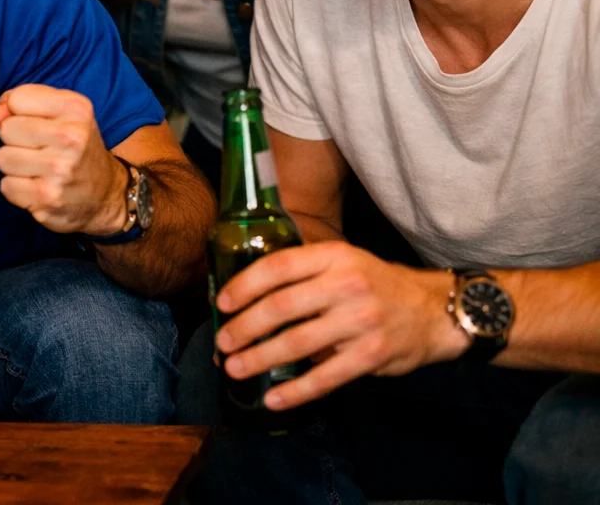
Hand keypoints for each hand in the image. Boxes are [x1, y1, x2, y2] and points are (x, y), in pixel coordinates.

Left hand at [0, 85, 128, 235]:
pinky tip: (36, 186)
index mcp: (76, 109)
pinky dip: (16, 188)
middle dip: (15, 139)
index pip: (18, 99)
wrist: (106, 194)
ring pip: (2, 158)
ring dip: (14, 165)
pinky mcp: (48, 198)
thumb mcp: (59, 111)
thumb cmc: (75, 146)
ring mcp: (60, 170)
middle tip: (38, 148)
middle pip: (7, 129)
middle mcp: (71, 137)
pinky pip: (6, 186)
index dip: (16, 111)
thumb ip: (19, 101)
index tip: (32, 122)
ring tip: (36, 168)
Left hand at [214, 242, 467, 409]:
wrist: (433, 310)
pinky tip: (273, 398)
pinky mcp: (372, 355)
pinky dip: (296, 391)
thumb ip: (303, 273)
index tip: (221, 302)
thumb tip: (245, 298)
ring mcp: (361, 321)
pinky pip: (326, 378)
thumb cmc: (374, 284)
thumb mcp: (342, 262)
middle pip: (282, 307)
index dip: (244, 285)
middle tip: (221, 343)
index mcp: (334, 257)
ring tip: (235, 368)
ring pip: (298, 343)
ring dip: (260, 358)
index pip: (279, 267)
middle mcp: (347, 285)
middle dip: (245, 327)